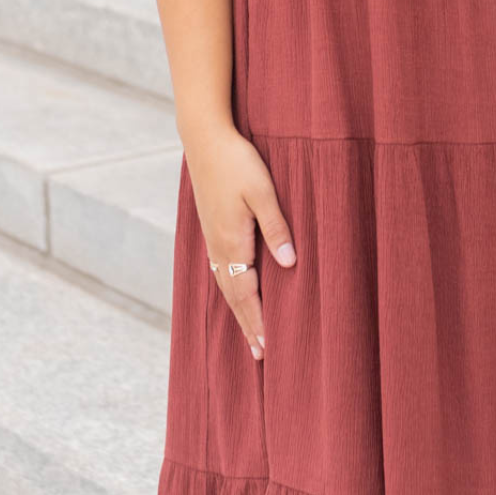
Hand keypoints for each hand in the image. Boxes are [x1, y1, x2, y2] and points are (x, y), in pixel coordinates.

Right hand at [186, 127, 296, 361]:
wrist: (205, 139)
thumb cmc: (238, 162)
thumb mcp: (263, 192)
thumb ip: (276, 228)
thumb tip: (290, 264)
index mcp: (233, 242)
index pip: (248, 293)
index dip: (258, 321)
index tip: (268, 347)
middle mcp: (219, 247)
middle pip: (235, 296)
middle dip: (248, 325)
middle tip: (260, 355)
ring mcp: (212, 238)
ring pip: (225, 285)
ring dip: (238, 311)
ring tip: (250, 333)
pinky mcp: (211, 228)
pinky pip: (220, 270)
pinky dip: (230, 290)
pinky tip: (235, 292)